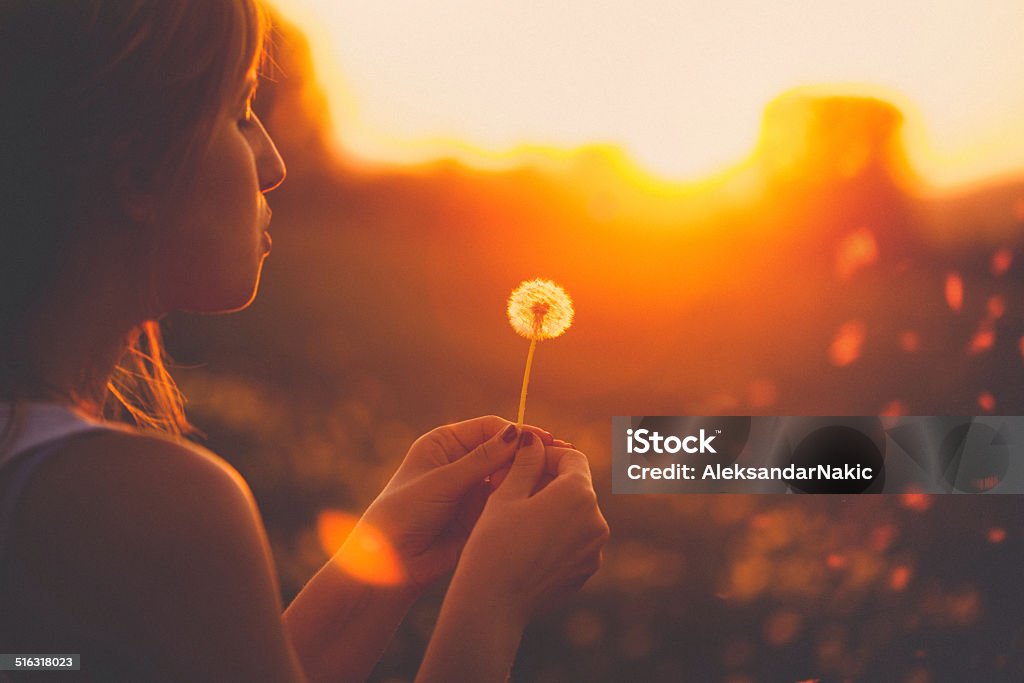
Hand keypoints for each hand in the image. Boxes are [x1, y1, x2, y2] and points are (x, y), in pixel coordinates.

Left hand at [341, 416, 558, 591]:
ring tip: (557, 480)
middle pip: (504, 452)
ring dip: (530, 477)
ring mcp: (472, 490)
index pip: (490, 428)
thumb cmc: (403, 514)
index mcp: (444, 444)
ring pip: (509, 477)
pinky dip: (523, 500)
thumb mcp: (441, 482)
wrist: (388, 565)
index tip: (543, 440)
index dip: (518, 433)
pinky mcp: (481, 516)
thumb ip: (480, 460)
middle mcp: (460, 463)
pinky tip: (543, 501)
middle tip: (562, 457)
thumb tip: (516, 433)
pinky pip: (508, 502)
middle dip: (530, 455)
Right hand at [449, 433, 609, 624]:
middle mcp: (597, 521)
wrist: (492, 603)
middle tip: (515, 486)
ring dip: (554, 507)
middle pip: (577, 486)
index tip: (524, 461)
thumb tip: (533, 438)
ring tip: (519, 514)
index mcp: (579, 494)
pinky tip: (528, 542)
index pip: (573, 457)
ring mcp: (595, 549)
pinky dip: (558, 534)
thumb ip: (526, 463)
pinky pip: (576, 540)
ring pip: (577, 514)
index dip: (548, 454)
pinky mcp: (586, 571)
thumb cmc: (494, 543)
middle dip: (550, 481)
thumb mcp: (505, 495)